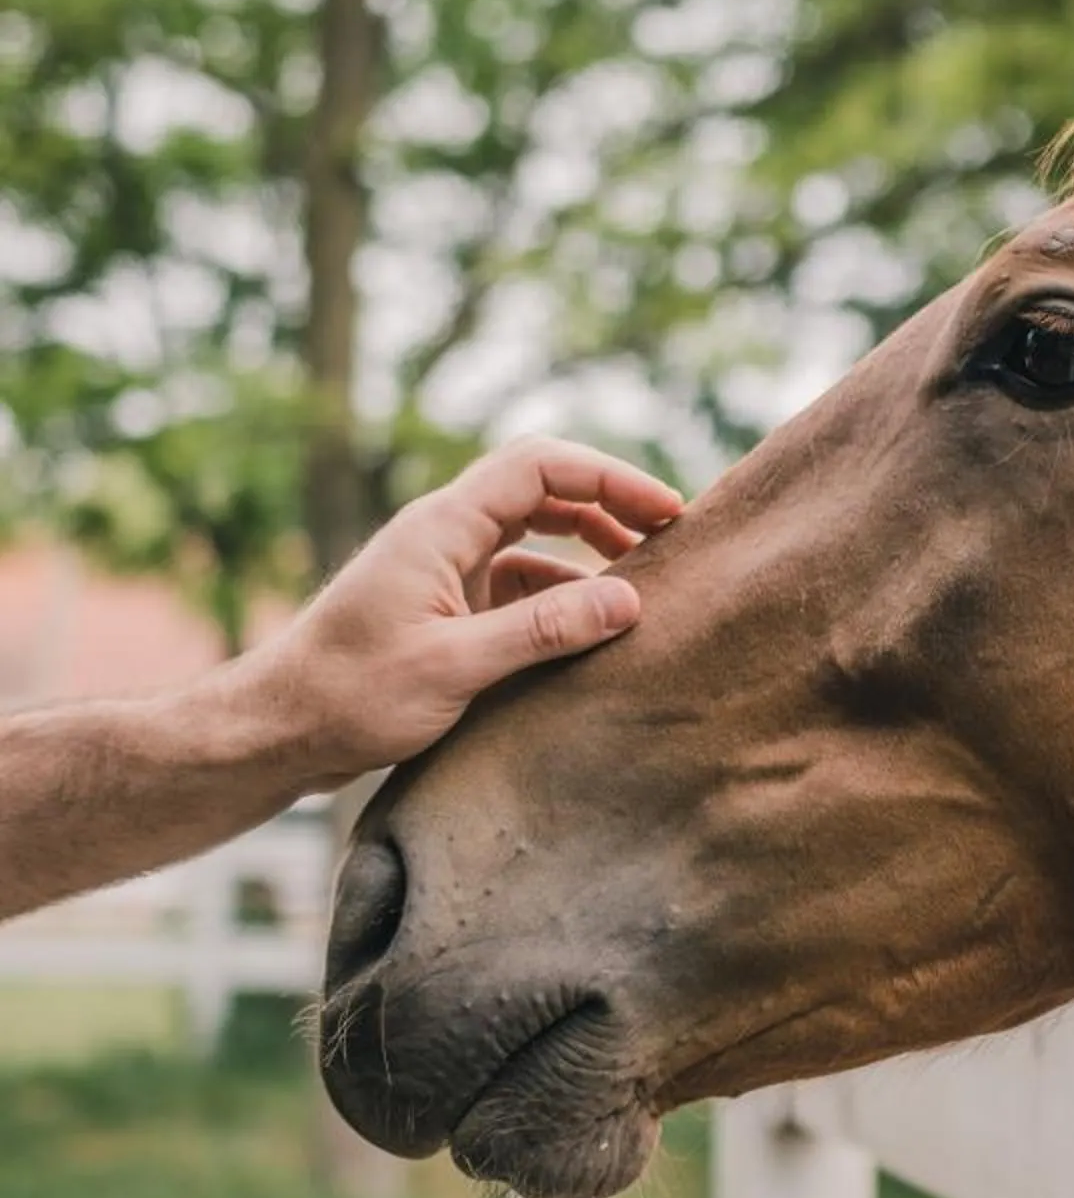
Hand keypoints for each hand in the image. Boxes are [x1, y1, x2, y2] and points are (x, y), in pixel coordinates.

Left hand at [247, 440, 681, 780]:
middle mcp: (445, 535)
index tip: (667, 512)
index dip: (610, 479)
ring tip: (643, 592)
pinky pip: (516, 586)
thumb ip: (543, 631)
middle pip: (543, 491)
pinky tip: (591, 634)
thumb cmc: (350, 696)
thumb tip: (629, 602)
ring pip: (533, 541)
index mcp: (442, 526)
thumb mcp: (455, 667)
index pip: (540, 467)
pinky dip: (559, 599)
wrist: (278, 730)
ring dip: (588, 557)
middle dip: (609, 507)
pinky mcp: (445, 609)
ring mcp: (445, 571)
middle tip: (670, 540)